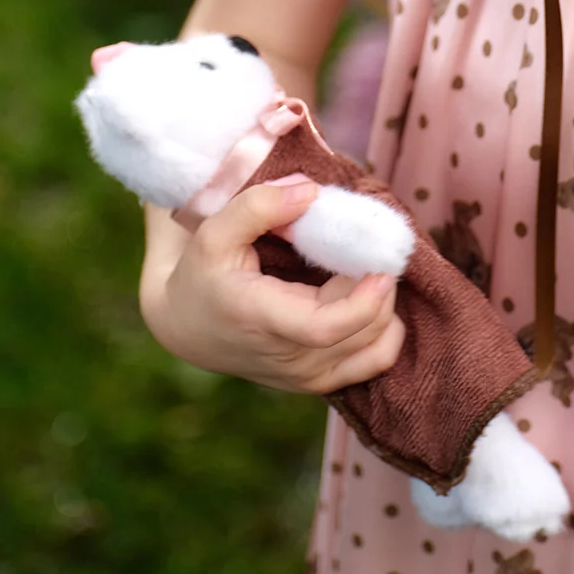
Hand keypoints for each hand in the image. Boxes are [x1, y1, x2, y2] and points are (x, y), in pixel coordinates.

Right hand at [140, 179, 405, 391]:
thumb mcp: (214, 232)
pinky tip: (366, 299)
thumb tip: (311, 192)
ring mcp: (307, 377)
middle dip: (381, 287)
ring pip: (377, 346)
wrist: (188, 326)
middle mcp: (289, 359)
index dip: (364, 300)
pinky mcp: (320, 382)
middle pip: (363, 331)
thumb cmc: (203, 274)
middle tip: (370, 250)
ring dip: (385, 305)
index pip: (325, 327)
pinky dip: (386, 329)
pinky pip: (375, 360)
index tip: (381, 265)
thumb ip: (259, 205)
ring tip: (361, 272)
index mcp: (261, 320)